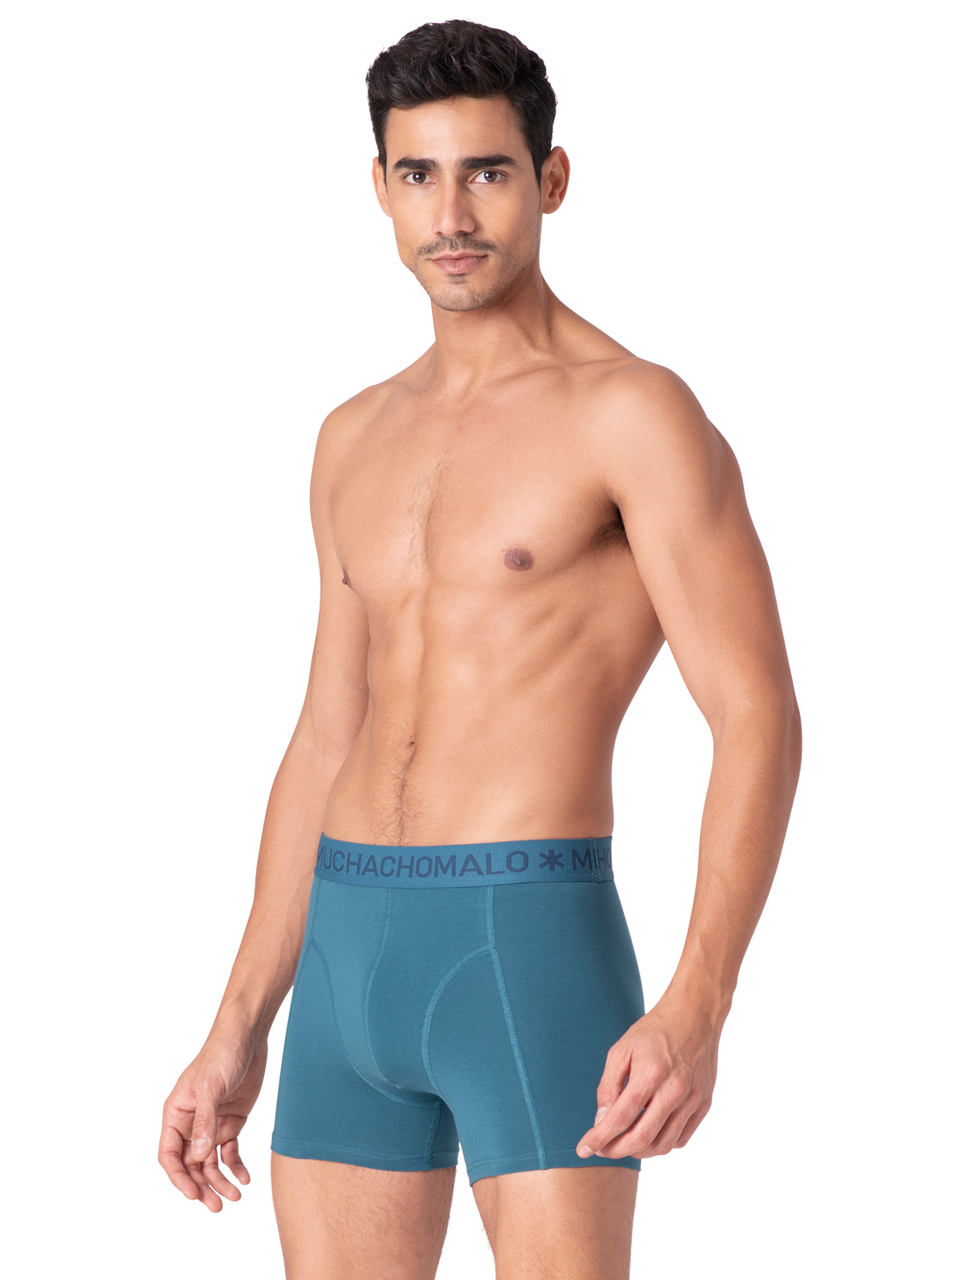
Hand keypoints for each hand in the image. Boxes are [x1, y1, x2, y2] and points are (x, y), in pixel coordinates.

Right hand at [156, 1035, 270, 1214]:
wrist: (247, 1036)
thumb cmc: (221, 1055)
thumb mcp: (210, 1087)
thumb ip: (205, 1122)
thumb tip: (198, 1157)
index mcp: (176, 1115)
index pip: (170, 1156)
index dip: (179, 1178)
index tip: (194, 1196)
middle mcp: (191, 1125)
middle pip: (191, 1166)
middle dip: (203, 1187)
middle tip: (218, 1207)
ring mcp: (212, 1126)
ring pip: (211, 1164)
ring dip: (221, 1182)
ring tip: (236, 1197)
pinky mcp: (231, 1124)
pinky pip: (230, 1153)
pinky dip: (236, 1168)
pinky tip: (246, 1178)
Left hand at [576, 999, 720, 1161]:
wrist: (695, 1016)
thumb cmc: (653, 1031)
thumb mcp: (622, 1050)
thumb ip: (609, 1086)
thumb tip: (601, 1120)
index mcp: (650, 1074)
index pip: (620, 1118)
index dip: (599, 1138)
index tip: (583, 1149)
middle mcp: (674, 1090)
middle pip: (641, 1138)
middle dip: (616, 1151)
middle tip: (602, 1150)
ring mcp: (693, 1100)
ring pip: (663, 1145)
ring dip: (639, 1151)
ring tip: (624, 1143)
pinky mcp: (705, 1105)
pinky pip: (682, 1140)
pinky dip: (663, 1145)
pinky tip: (650, 1135)